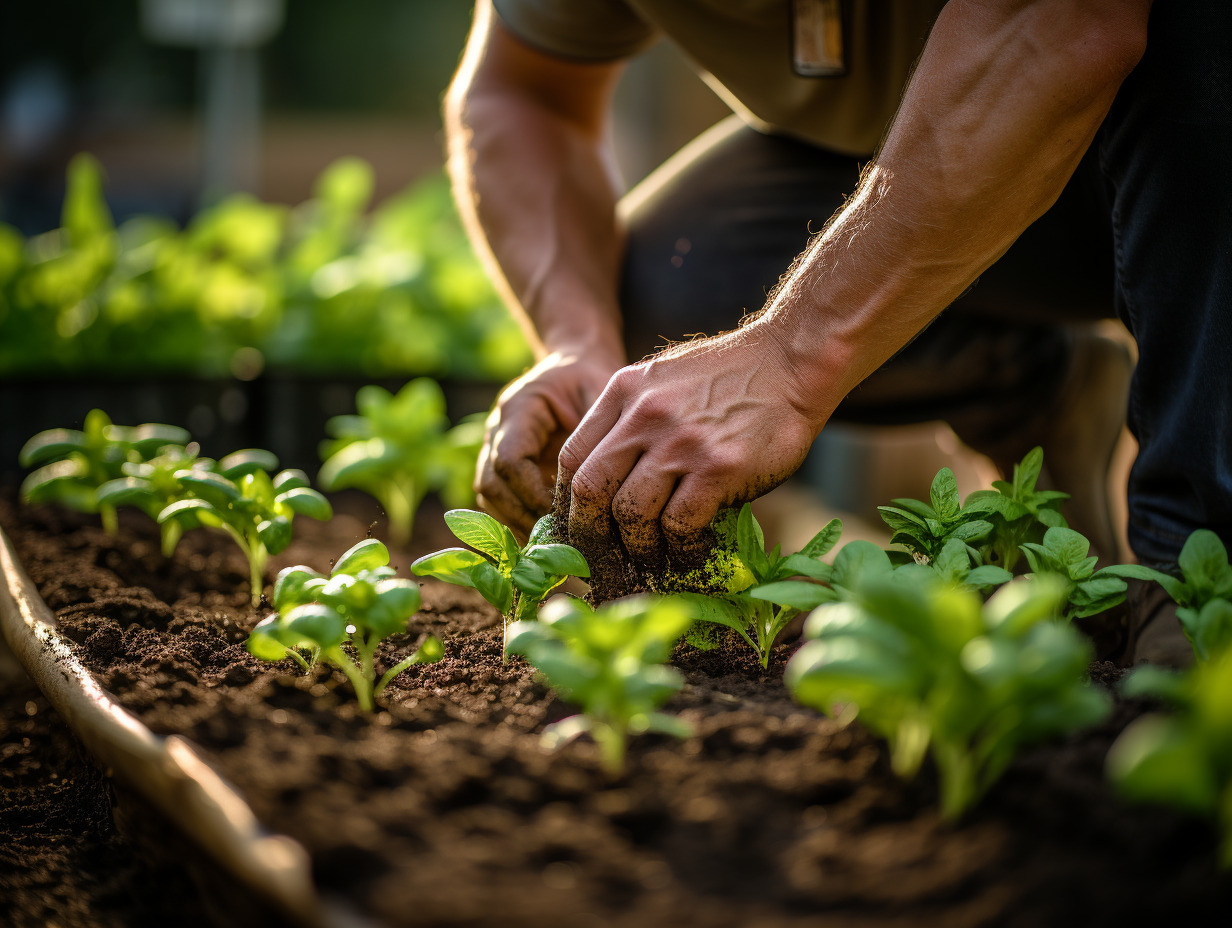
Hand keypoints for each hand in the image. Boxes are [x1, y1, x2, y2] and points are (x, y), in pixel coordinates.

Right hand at [476, 349, 622, 536]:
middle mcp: (498, 429)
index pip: (509, 460)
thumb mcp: (601, 394)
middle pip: (491, 484)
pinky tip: (552, 535)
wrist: (577, 364)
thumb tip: (599, 487)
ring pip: (490, 497)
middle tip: (561, 541)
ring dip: (519, 524)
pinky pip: (502, 500)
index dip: (533, 493)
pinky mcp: (504, 465)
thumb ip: (596, 433)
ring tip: (556, 546)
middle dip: (523, 517)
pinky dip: (522, 520)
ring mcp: (495, 447)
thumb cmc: (592, 377)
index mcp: (518, 407)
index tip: (566, 515)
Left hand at [557, 319, 830, 568]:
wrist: (790, 361)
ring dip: (638, 547)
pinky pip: (680, 524)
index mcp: (623, 392)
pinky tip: (689, 554)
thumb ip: (630, 419)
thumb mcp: (662, 379)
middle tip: (603, 557)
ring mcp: (681, 442)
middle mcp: (644, 416)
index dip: (568, 501)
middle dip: (590, 533)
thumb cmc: (730, 376)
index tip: (580, 525)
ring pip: (631, 514)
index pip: (571, 458)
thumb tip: (608, 478)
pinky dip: (680, 549)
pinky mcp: (719, 468)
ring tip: (650, 560)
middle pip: (591, 489)